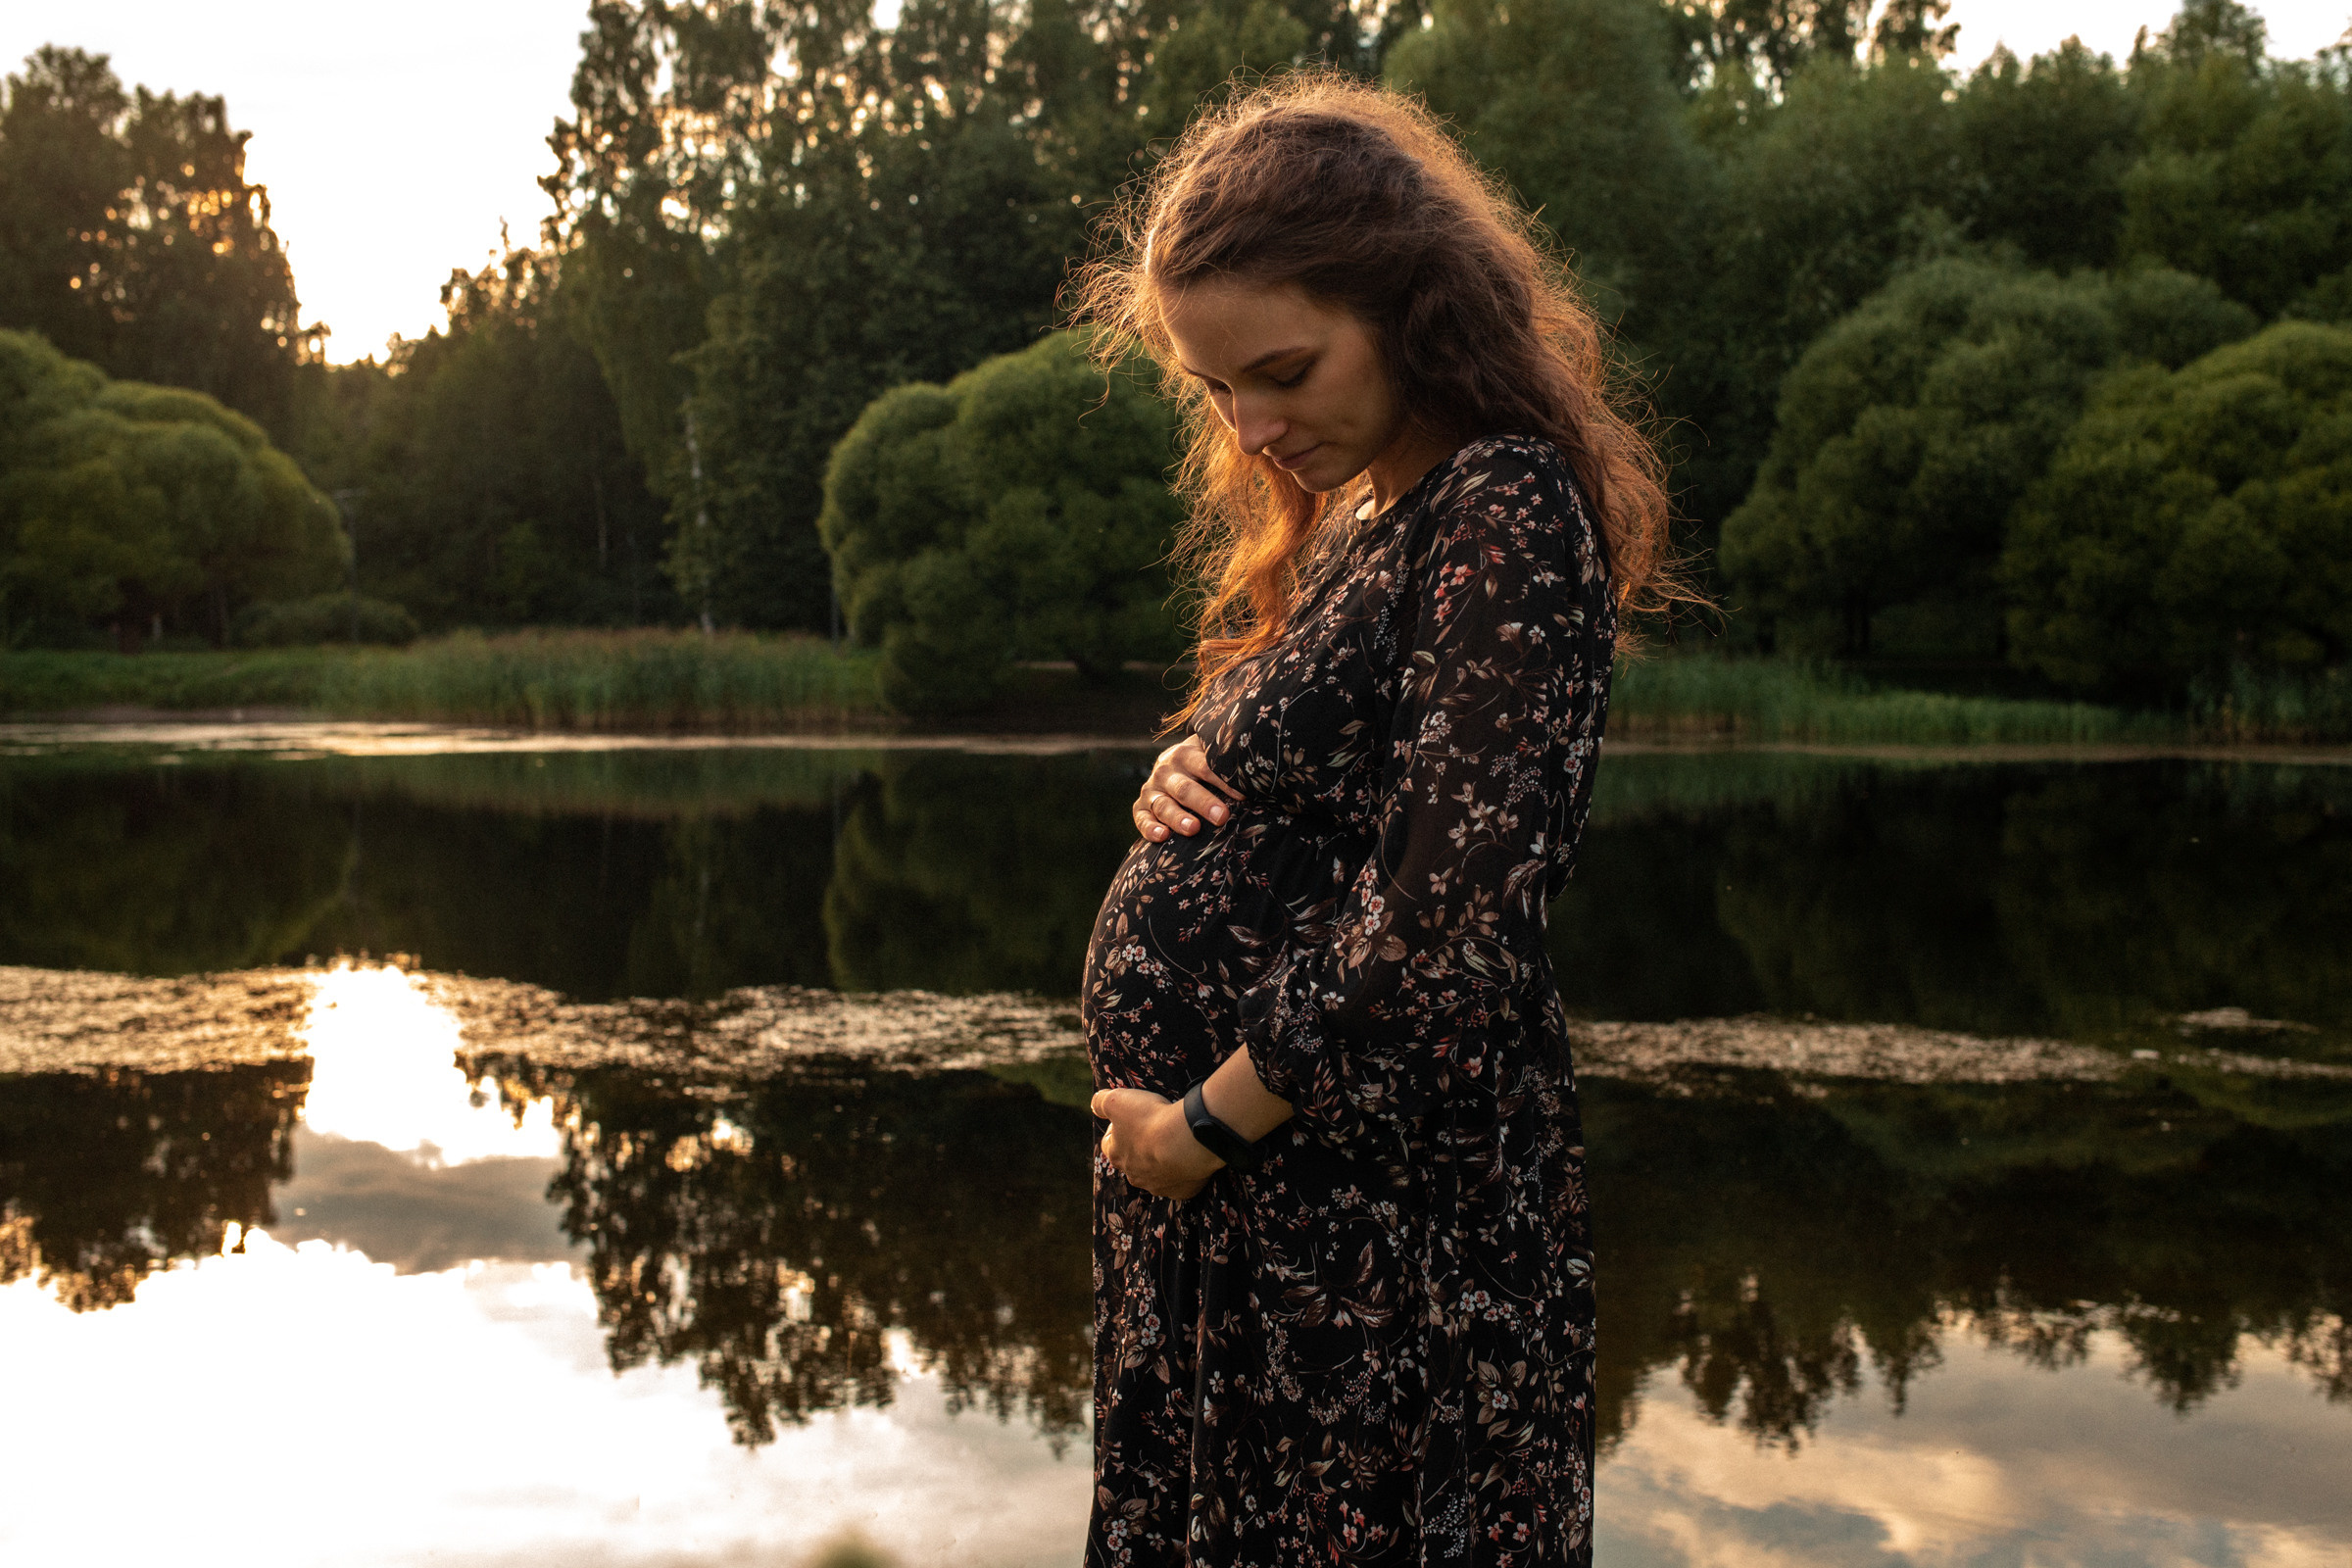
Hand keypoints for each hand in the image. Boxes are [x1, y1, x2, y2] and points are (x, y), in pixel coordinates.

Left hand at [1091, 1086, 1223, 1200]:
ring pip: (1155, 1173)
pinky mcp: (1179, 1191)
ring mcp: (1157, 1185)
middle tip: (1154, 1129)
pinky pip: (1178, 1182)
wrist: (1185, 1140)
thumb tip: (1095, 1104)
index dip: (1116, 1129)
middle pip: (1132, 1160)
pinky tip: (1187, 1157)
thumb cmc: (1150, 1119)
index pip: (1108, 1143)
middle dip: (1140, 1146)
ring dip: (1160, 1160)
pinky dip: (1181, 1171)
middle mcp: (1133, 1175)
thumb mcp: (1117, 1101)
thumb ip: (1101, 1101)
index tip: (1129, 1117)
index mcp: (1117, 1155)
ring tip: (1172, 1142)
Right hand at [1133, 734, 1239, 841]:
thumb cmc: (1203, 766)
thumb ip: (1228, 765)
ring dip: (1178, 817)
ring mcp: (1151, 789)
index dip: (1224, 781)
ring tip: (1193, 829)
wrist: (1172, 764)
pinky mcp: (1140, 806)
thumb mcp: (1211, 757)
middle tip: (1222, 816)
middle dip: (1203, 803)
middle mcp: (1166, 771)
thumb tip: (1261, 780)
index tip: (1243, 796)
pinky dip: (1149, 828)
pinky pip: (1141, 818)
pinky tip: (1162, 837)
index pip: (1206, 767)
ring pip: (1164, 805)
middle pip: (1185, 788)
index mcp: (1186, 755)